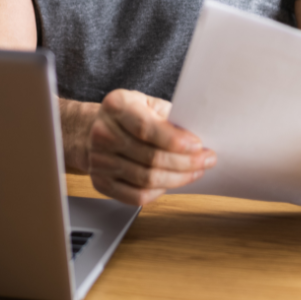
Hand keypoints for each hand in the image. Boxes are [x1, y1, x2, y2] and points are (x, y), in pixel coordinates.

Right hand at [87, 89, 216, 206]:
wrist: (93, 128)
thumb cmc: (129, 114)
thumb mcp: (147, 102)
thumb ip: (168, 116)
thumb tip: (195, 137)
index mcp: (116, 106)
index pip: (146, 128)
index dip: (174, 140)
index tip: (198, 145)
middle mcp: (103, 133)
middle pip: (149, 157)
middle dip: (185, 162)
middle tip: (207, 160)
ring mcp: (99, 160)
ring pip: (146, 179)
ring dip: (178, 178)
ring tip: (196, 171)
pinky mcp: (100, 182)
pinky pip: (136, 196)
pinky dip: (159, 192)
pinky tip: (173, 182)